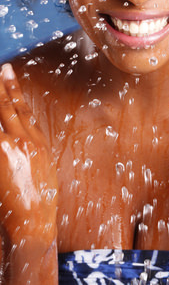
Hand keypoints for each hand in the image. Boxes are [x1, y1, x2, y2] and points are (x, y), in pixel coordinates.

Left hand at [0, 64, 57, 245]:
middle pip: (7, 107)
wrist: (34, 218)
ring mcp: (8, 150)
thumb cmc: (41, 194)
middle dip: (1, 86)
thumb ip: (32, 144)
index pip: (22, 107)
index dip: (14, 87)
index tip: (7, 70)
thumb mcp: (43, 163)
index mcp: (37, 140)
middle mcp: (23, 140)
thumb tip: (22, 131)